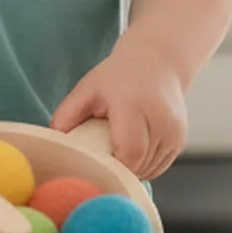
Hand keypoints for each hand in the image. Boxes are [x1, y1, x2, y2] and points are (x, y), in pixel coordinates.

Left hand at [49, 46, 188, 179]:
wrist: (157, 62)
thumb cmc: (119, 76)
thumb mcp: (88, 89)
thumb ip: (66, 115)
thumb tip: (52, 144)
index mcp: (135, 105)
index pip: (129, 154)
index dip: (112, 167)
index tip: (94, 166)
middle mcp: (160, 119)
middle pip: (138, 165)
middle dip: (117, 169)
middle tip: (100, 158)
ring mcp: (174, 132)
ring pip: (148, 170)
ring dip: (131, 168)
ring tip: (117, 149)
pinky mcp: (180, 141)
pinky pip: (158, 167)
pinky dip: (143, 165)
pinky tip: (132, 150)